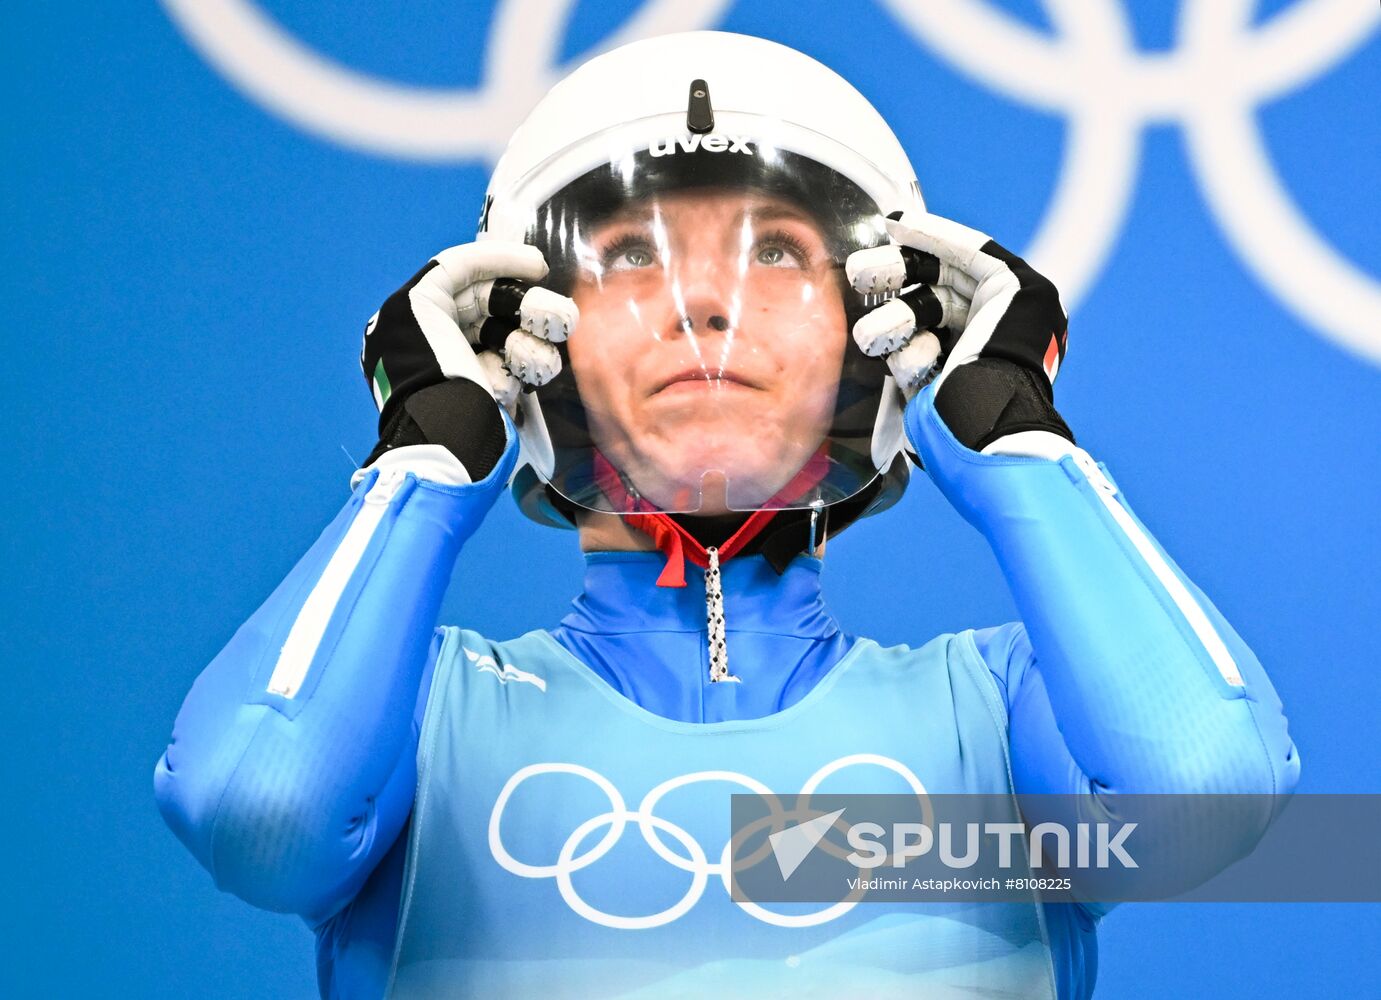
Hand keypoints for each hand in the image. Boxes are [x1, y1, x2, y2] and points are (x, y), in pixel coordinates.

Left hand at [359, 242, 577, 476]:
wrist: (443, 440)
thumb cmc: (428, 369)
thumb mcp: (421, 302)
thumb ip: (454, 269)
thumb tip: (505, 262)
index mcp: (413, 317)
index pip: (464, 276)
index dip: (501, 264)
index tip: (538, 266)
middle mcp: (438, 339)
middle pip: (494, 307)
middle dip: (530, 310)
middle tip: (562, 319)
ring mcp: (466, 369)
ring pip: (512, 339)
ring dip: (530, 349)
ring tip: (540, 364)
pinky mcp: (490, 397)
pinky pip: (515, 373)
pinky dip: (517, 377)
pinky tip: (506, 390)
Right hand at [845, 213, 1071, 453]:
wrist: (988, 418)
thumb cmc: (1008, 351)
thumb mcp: (1011, 284)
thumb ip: (974, 251)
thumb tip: (922, 232)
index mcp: (1006, 300)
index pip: (959, 258)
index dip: (926, 240)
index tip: (892, 227)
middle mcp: (978, 324)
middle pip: (926, 285)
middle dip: (892, 276)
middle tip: (860, 273)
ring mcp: (949, 354)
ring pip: (907, 321)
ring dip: (892, 324)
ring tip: (875, 336)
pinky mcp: (925, 383)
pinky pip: (903, 357)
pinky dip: (909, 359)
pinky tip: (921, 367)